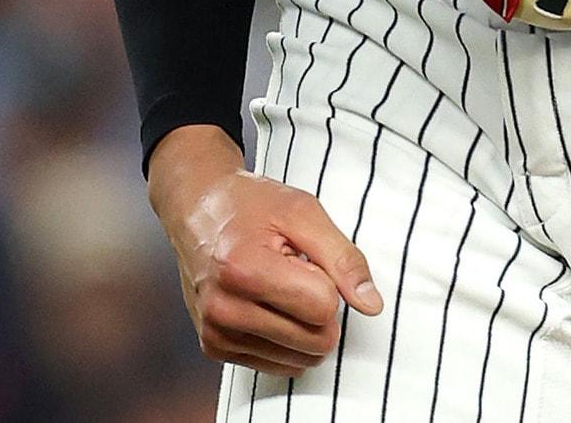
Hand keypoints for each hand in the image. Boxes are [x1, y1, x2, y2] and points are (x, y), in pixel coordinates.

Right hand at [148, 125, 382, 377]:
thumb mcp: (304, 211)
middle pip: (314, 339)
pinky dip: (285, 338)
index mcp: (243, 268)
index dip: (328, 279)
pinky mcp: (214, 348)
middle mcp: (223, 308)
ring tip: (280, 286)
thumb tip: (371, 305)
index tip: (306, 256)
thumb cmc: (251, 204)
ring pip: (299, 359)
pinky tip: (267, 304)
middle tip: (296, 271)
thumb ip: (343, 258)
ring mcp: (216, 333)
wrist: (198, 208)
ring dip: (303, 325)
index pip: (323, 306)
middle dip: (320, 306)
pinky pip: (277, 365)